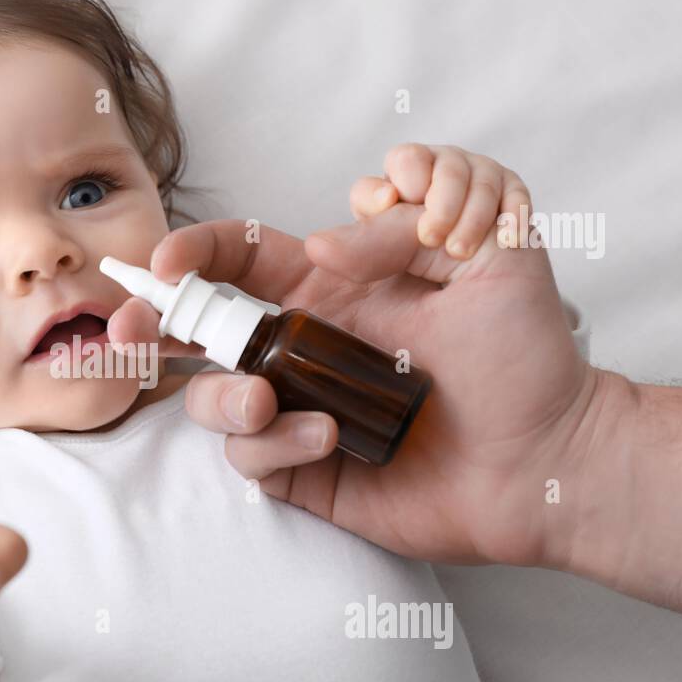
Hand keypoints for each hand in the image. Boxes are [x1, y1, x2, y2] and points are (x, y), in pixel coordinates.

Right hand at [108, 143, 598, 569]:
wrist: (551, 457)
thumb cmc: (527, 356)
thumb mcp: (491, 247)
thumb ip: (416, 212)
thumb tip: (322, 245)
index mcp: (331, 289)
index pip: (242, 256)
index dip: (197, 249)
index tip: (166, 260)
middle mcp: (303, 347)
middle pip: (200, 328)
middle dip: (151, 322)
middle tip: (130, 327)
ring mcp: (298, 410)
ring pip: (214, 398)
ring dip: (227, 397)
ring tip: (271, 402)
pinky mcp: (303, 469)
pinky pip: (250, 457)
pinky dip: (274, 443)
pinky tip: (328, 436)